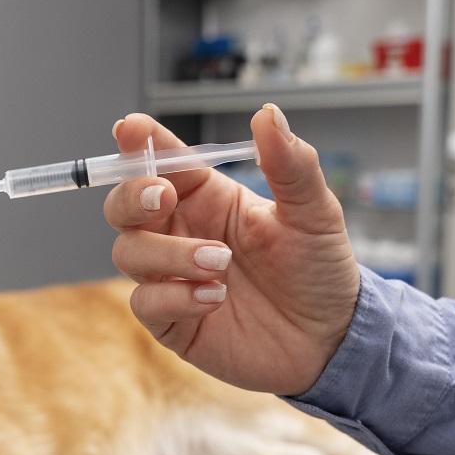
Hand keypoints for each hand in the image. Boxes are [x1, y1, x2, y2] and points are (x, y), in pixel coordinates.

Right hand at [103, 105, 359, 395]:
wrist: (330, 340)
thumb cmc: (319, 271)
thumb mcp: (314, 213)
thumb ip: (290, 164)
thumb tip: (268, 114)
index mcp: (207, 198)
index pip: (162, 162)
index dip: (140, 143)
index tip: (130, 128)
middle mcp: (180, 233)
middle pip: (123, 206)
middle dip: (132, 196)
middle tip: (164, 196)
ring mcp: (170, 277)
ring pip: (128, 252)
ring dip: (169, 254)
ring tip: (220, 263)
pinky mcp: (170, 320)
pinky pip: (145, 302)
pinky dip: (175, 296)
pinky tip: (214, 298)